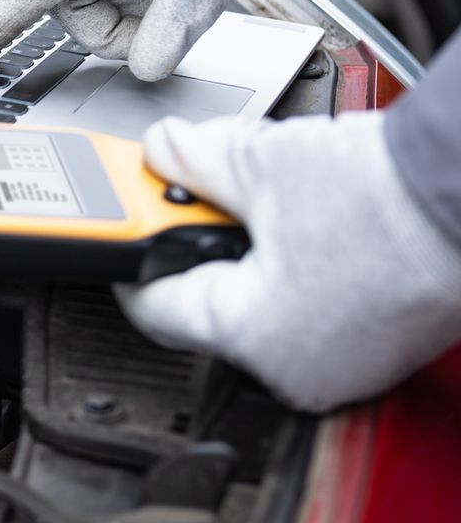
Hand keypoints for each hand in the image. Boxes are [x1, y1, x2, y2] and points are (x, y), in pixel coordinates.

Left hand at [116, 112, 460, 411]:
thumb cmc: (394, 198)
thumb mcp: (263, 165)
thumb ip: (195, 160)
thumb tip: (162, 150)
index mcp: (253, 340)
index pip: (153, 304)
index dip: (134, 252)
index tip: (127, 223)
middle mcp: (297, 371)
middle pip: (209, 302)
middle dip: (200, 242)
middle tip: (202, 194)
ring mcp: (347, 365)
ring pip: (264, 304)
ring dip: (254, 252)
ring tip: (272, 203)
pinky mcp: (383, 346)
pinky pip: (315, 307)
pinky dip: (302, 267)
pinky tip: (317, 225)